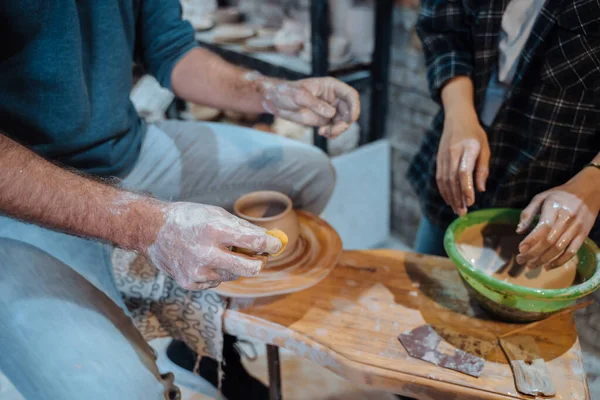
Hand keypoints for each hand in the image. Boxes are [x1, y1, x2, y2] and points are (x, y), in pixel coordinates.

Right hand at [144, 202, 281, 290]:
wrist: (153, 230)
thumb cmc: (189, 218)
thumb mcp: (216, 214)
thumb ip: (242, 228)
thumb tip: (268, 239)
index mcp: (214, 230)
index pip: (253, 241)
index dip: (271, 244)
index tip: (277, 245)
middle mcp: (206, 253)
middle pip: (249, 268)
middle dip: (259, 263)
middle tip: (261, 257)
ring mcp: (198, 271)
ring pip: (233, 275)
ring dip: (234, 265)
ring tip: (219, 251)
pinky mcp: (190, 283)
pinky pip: (216, 281)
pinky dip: (217, 272)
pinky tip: (203, 260)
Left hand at [262, 77, 359, 138]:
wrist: (277, 101)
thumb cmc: (287, 92)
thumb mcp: (299, 96)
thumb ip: (315, 104)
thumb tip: (331, 113)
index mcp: (331, 87)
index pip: (350, 95)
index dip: (355, 106)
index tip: (352, 119)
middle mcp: (334, 98)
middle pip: (349, 111)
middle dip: (344, 123)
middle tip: (332, 131)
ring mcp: (330, 110)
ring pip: (343, 122)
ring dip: (337, 130)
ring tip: (324, 132)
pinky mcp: (325, 120)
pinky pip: (335, 128)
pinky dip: (332, 133)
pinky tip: (323, 133)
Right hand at [436, 111, 489, 215]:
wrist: (456, 119)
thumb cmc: (474, 134)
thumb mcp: (484, 148)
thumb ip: (482, 169)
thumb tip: (481, 189)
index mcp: (467, 148)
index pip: (464, 172)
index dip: (466, 188)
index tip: (471, 202)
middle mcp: (452, 153)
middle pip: (452, 179)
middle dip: (457, 198)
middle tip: (463, 213)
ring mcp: (443, 156)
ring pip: (444, 181)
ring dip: (450, 197)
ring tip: (457, 210)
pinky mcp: (438, 160)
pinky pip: (439, 178)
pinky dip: (443, 191)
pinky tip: (449, 200)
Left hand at [516, 167, 599, 268]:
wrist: (588, 191)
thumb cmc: (560, 195)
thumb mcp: (541, 197)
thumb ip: (528, 213)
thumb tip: (518, 230)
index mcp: (555, 207)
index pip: (543, 227)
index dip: (531, 240)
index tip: (520, 248)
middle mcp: (567, 219)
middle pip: (549, 241)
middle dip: (533, 253)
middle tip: (520, 260)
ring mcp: (576, 228)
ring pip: (559, 248)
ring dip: (543, 259)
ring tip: (530, 265)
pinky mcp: (583, 235)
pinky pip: (572, 252)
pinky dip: (560, 261)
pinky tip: (548, 266)